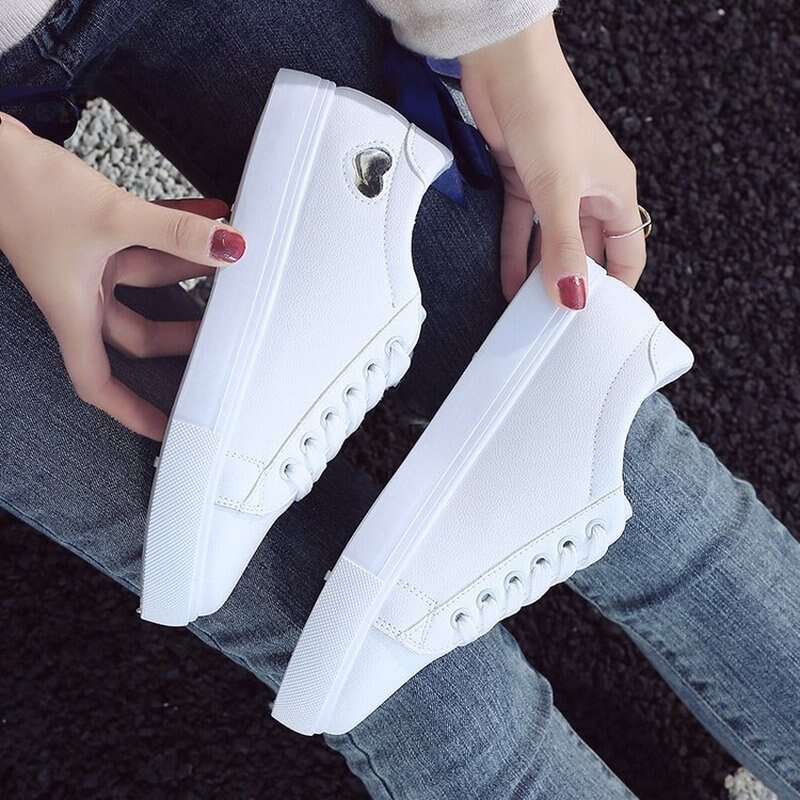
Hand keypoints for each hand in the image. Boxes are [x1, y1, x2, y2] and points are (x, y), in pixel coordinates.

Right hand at [0, 113, 245, 439]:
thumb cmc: (22, 189)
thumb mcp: (111, 217)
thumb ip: (175, 233)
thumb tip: (230, 246)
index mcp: (75, 312)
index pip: (99, 383)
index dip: (131, 412)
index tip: (164, 429)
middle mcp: (82, 295)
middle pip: (139, 334)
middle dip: (181, 335)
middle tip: (224, 333)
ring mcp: (87, 264)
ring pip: (147, 279)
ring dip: (187, 265)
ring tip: (229, 252)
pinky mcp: (92, 233)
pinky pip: (142, 239)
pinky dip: (173, 229)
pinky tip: (209, 209)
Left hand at [460, 15, 645, 308]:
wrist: (506, 69)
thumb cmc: (548, 113)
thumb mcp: (558, 192)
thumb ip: (563, 247)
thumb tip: (572, 295)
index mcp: (615, 192)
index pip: (628, 250)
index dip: (619, 284)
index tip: (601, 316)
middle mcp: (588, 192)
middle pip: (587, 250)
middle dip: (573, 282)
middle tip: (558, 320)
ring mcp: (555, 188)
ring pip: (551, 242)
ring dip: (541, 273)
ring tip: (530, 309)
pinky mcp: (524, 181)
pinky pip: (523, 227)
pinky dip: (516, 253)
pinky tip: (509, 281)